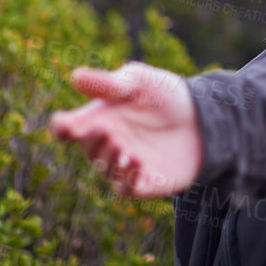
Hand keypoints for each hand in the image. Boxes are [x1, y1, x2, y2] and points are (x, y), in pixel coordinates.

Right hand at [49, 62, 203, 198]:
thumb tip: (76, 77)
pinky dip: (127, 178)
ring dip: (110, 159)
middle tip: (106, 128)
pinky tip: (135, 162)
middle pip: (87, 147)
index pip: (66, 128)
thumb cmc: (166, 96)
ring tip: (123, 147)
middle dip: (92, 140)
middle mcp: (107, 144)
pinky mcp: (144, 181)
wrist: (204, 117)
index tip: (66, 124)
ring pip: (105, 168)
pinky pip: (126, 188)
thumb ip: (109, 83)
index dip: (61, 127)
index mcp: (99, 118)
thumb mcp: (139, 82)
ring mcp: (124, 164)